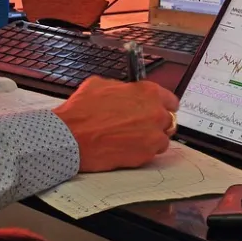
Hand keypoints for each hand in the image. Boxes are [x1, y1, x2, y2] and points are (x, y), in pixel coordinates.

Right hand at [53, 78, 179, 171]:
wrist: (70, 135)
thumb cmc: (82, 111)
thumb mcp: (102, 85)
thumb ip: (124, 89)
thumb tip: (128, 91)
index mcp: (148, 92)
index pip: (171, 101)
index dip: (162, 106)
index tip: (156, 110)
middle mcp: (155, 113)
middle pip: (168, 120)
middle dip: (155, 123)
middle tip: (140, 126)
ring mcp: (152, 136)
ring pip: (162, 139)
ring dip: (150, 139)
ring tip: (131, 139)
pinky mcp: (144, 155)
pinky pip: (151, 154)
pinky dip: (142, 152)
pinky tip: (126, 148)